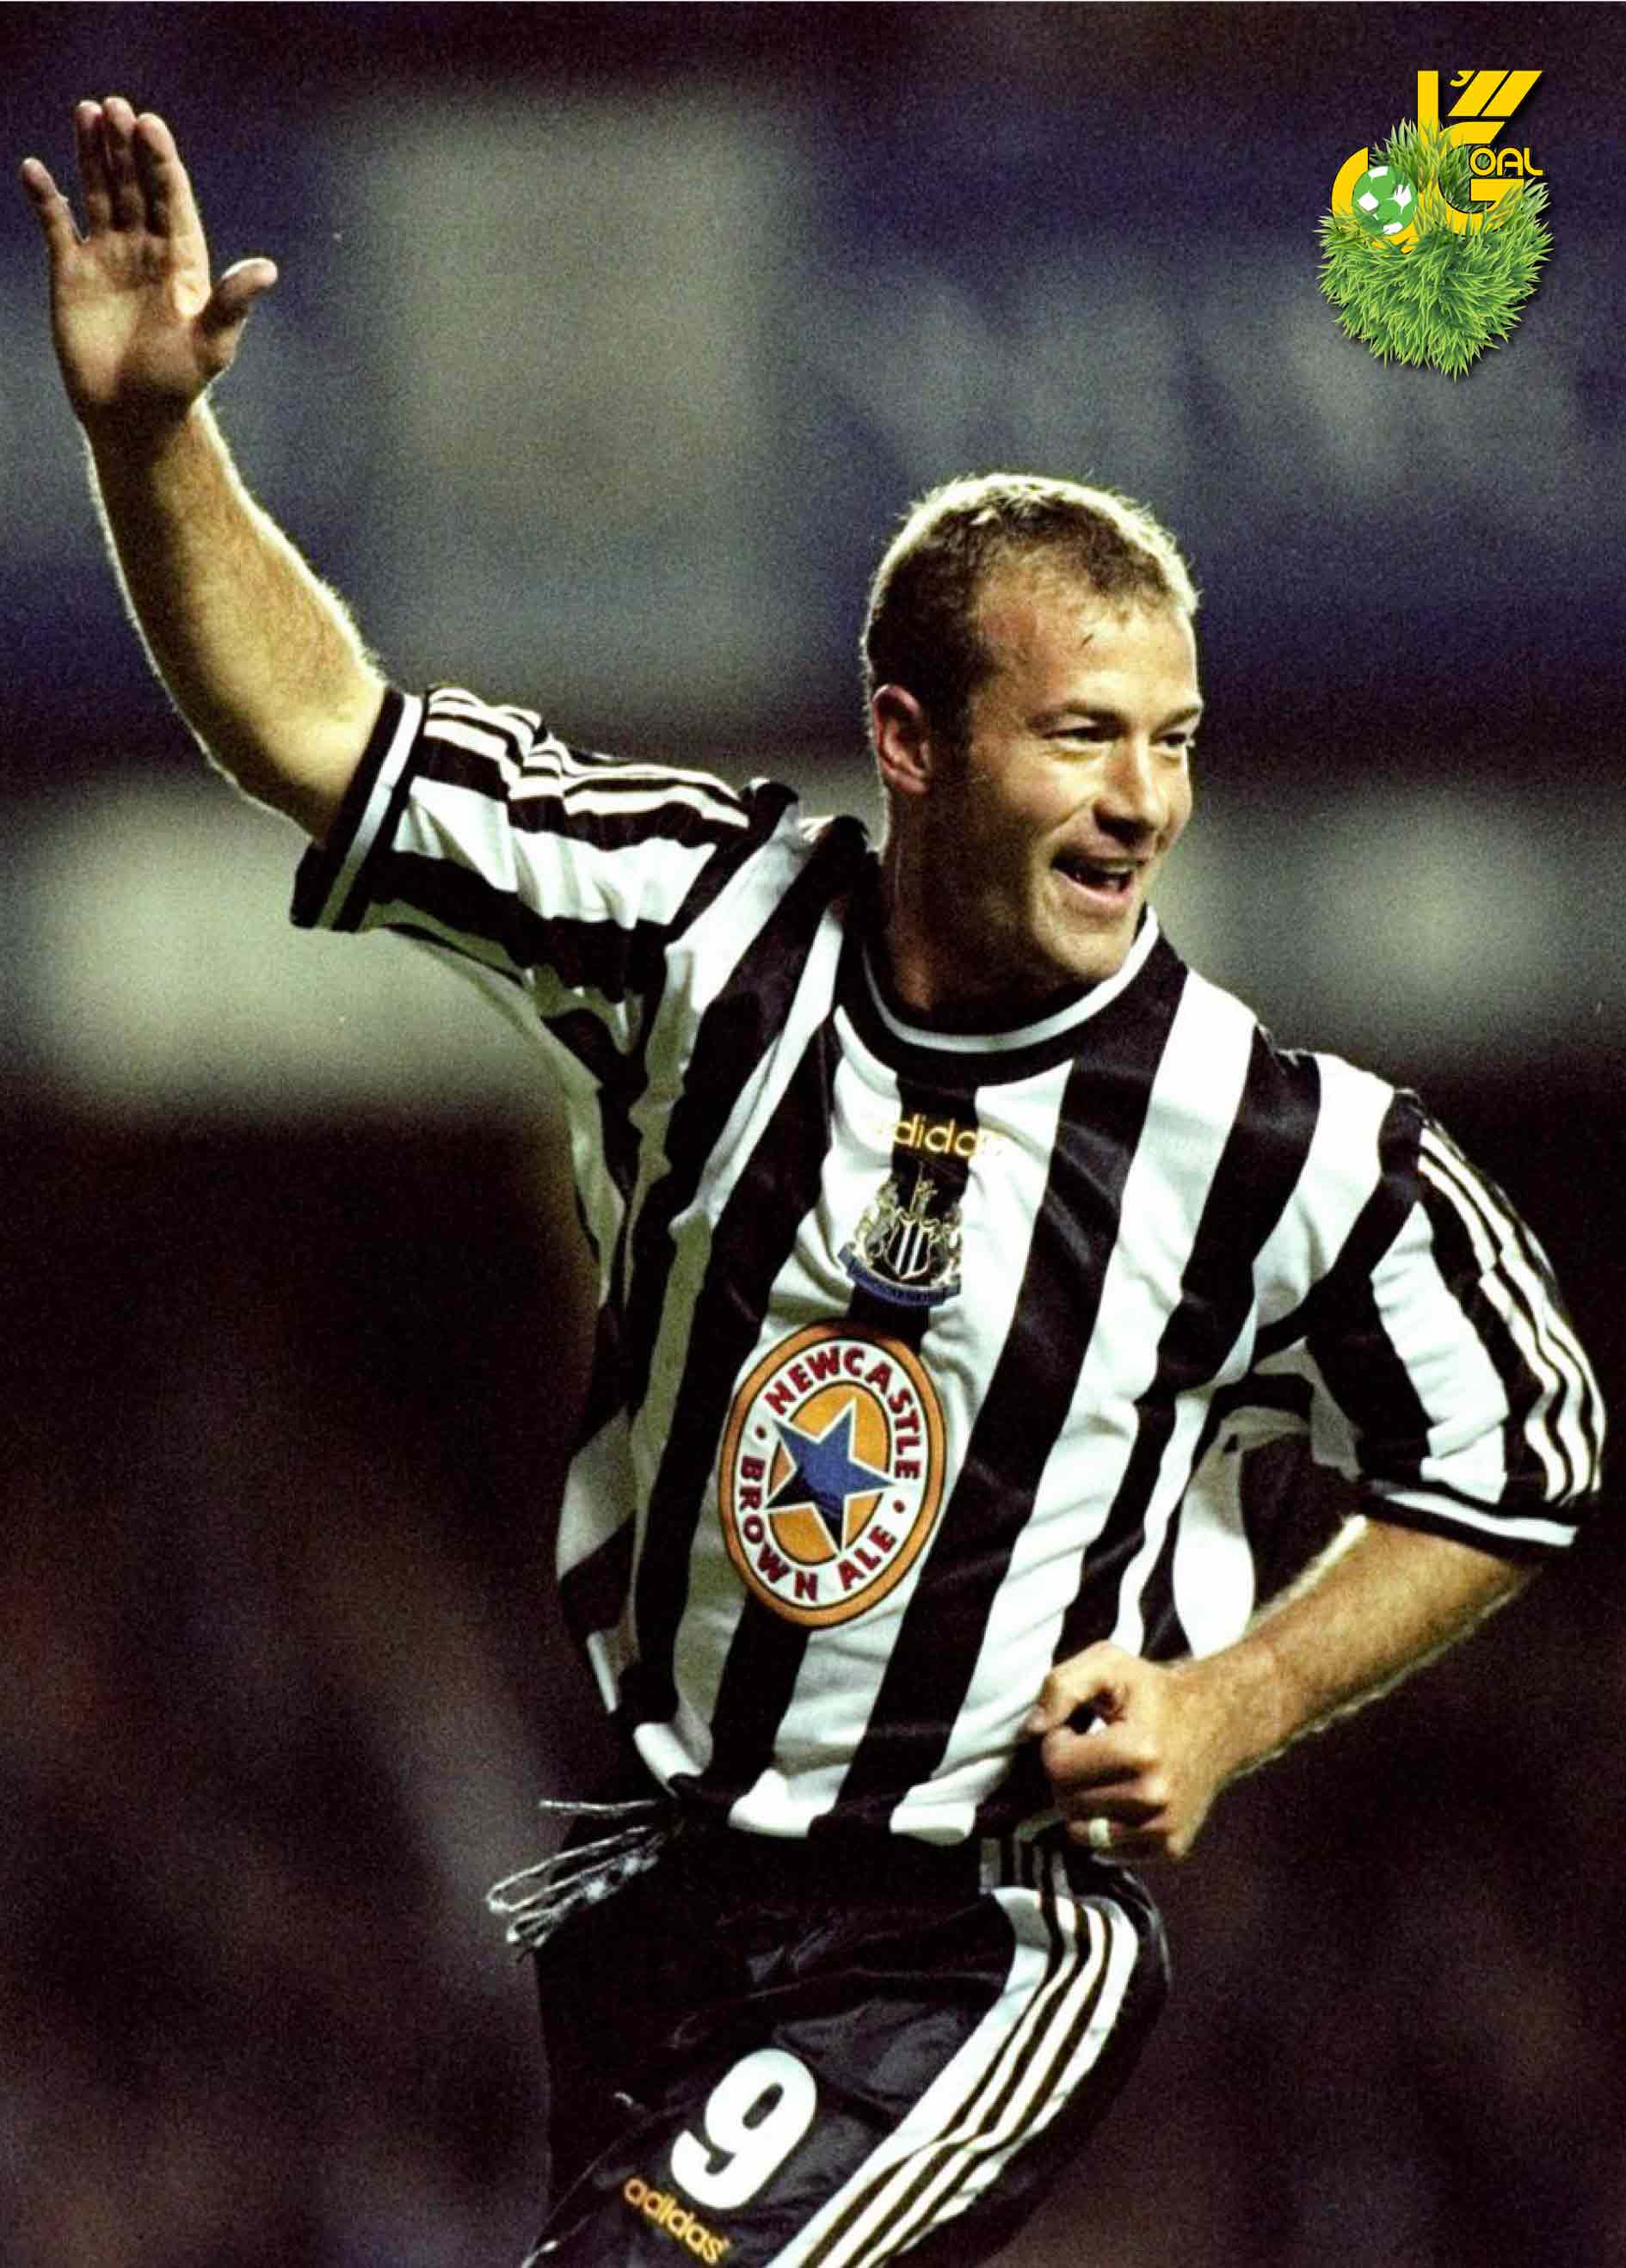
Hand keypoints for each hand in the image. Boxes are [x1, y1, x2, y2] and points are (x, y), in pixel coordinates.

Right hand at [20, 98, 276, 433]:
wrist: (130, 416)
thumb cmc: (176, 384)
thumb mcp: (210, 344)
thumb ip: (233, 302)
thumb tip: (267, 269)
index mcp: (181, 259)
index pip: (172, 197)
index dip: (161, 161)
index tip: (150, 125)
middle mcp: (145, 249)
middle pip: (134, 184)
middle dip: (124, 146)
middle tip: (115, 106)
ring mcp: (107, 256)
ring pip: (99, 192)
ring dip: (91, 155)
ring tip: (86, 111)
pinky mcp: (71, 271)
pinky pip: (57, 224)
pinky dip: (46, 198)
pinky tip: (35, 169)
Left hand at [1023, 1642, 1249, 1863]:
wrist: (1217, 1721)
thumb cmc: (1153, 1692)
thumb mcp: (1108, 1664)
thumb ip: (1062, 1686)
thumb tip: (1031, 1729)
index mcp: (1139, 1750)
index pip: (1057, 1766)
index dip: (1056, 1742)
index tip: (1074, 1729)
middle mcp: (1155, 1796)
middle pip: (1066, 1802)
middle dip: (1066, 1775)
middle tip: (1089, 1751)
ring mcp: (1165, 1827)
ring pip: (1081, 1833)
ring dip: (1081, 1803)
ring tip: (1102, 1774)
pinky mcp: (1170, 1847)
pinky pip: (1107, 1851)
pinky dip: (1103, 1826)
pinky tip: (1120, 1796)